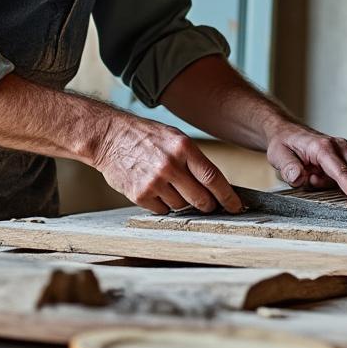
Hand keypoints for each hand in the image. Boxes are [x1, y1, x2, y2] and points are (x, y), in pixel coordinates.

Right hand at [92, 114, 242, 214]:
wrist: (109, 137)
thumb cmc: (145, 137)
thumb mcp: (174, 138)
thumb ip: (193, 160)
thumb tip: (214, 185)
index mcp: (183, 147)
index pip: (213, 178)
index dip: (228, 196)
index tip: (236, 206)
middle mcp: (170, 165)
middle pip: (201, 198)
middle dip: (208, 205)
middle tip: (208, 205)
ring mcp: (154, 182)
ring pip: (181, 206)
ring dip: (181, 201)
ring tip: (168, 185)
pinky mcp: (139, 194)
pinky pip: (162, 210)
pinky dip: (163, 205)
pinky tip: (155, 189)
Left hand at [264, 122, 346, 210]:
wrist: (286, 131)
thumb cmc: (284, 144)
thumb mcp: (278, 155)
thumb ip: (288, 167)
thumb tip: (299, 178)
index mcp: (323, 147)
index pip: (343, 174)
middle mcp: (339, 147)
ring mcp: (344, 151)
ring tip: (315, 181)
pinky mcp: (345, 157)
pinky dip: (346, 185)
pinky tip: (325, 183)